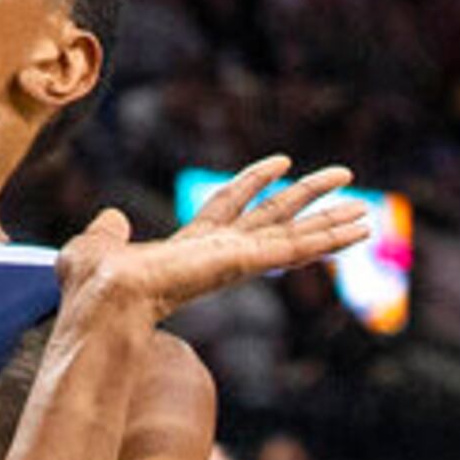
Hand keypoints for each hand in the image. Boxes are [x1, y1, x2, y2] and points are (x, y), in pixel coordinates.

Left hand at [58, 156, 370, 325]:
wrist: (103, 297)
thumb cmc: (94, 281)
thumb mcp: (99, 242)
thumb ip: (108, 229)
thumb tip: (110, 218)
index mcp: (190, 245)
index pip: (228, 206)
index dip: (252, 182)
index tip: (279, 162)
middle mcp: (220, 252)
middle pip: (274, 217)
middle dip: (307, 198)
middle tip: (343, 179)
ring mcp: (236, 258)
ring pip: (294, 234)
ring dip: (329, 221)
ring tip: (365, 210)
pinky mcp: (246, 263)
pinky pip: (294, 248)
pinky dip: (328, 238)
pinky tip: (357, 229)